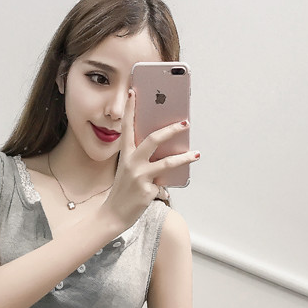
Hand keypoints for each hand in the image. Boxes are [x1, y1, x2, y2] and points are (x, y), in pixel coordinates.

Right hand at [104, 89, 198, 228]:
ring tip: (196, 154)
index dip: (130, 109)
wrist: (112, 215)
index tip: (134, 92)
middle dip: (171, 129)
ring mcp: (140, 177)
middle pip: (153, 140)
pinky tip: (167, 189)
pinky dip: (166, 188)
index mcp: (125, 156)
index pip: (127, 128)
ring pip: (166, 163)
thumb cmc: (122, 192)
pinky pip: (164, 186)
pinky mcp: (147, 191)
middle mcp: (131, 164)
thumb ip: (141, 159)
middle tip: (185, 122)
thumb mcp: (127, 171)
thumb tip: (165, 150)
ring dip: (184, 157)